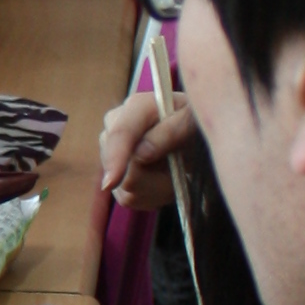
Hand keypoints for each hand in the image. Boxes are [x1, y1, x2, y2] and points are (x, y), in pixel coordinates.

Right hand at [100, 90, 197, 214]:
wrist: (191, 136)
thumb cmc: (194, 124)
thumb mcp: (193, 122)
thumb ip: (171, 132)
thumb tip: (141, 154)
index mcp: (136, 107)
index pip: (120, 134)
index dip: (115, 158)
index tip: (112, 182)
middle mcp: (115, 126)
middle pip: (121, 167)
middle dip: (153, 177)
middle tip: (180, 166)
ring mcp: (110, 150)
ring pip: (126, 186)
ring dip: (156, 187)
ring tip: (173, 171)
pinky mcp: (113, 173)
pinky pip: (128, 197)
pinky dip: (152, 195)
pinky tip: (163, 179)